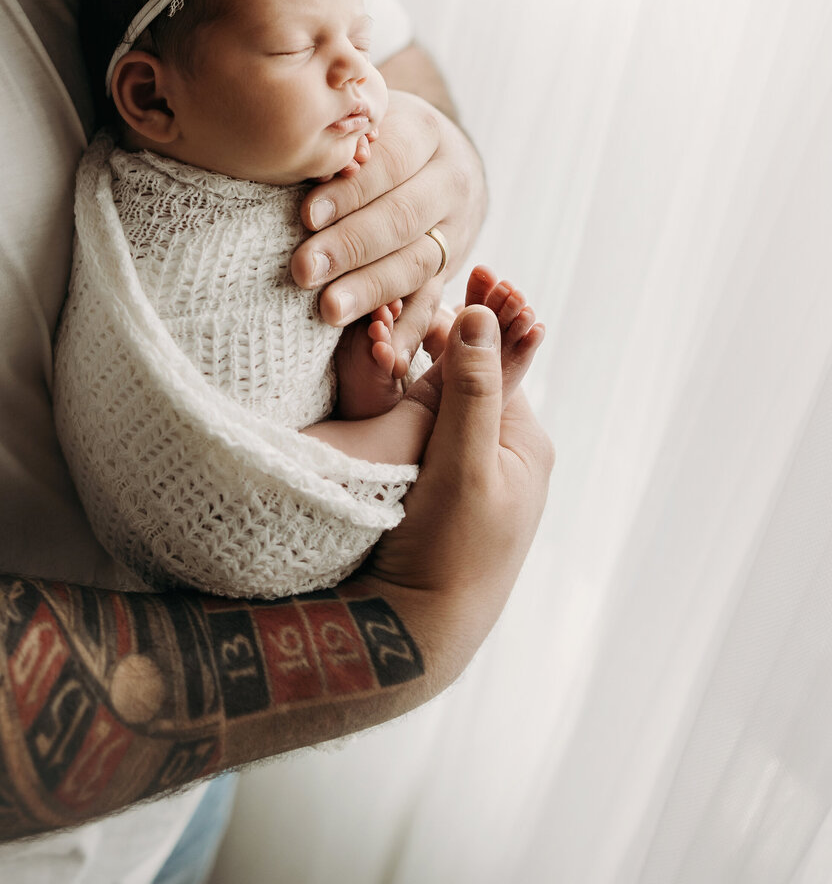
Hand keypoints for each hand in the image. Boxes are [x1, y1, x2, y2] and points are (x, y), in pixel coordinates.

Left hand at [292, 91, 487, 373]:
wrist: (448, 160)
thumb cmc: (383, 136)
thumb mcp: (371, 119)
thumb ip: (345, 137)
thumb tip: (303, 157)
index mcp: (428, 134)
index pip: (391, 162)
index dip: (350, 191)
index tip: (306, 215)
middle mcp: (452, 183)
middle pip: (402, 218)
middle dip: (350, 247)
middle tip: (302, 269)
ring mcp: (458, 231)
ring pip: (417, 263)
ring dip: (372, 290)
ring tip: (328, 311)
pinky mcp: (452, 271)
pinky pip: (433, 305)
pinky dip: (408, 333)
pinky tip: (383, 355)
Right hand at [362, 305, 553, 680]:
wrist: (413, 633)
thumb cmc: (449, 553)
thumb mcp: (465, 464)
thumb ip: (471, 389)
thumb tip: (484, 313)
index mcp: (524, 442)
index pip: (499, 358)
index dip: (479, 314)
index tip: (468, 266)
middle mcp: (499, 453)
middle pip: (468, 371)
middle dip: (442, 329)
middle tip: (409, 285)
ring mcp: (463, 471)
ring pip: (439, 395)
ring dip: (416, 356)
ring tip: (387, 317)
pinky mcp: (428, 487)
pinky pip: (418, 423)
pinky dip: (400, 391)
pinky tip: (375, 367)